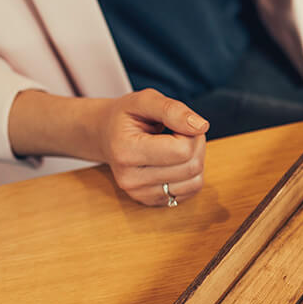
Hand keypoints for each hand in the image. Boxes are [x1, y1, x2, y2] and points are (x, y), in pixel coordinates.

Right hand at [9, 88, 209, 205]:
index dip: (192, 133)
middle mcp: (130, 180)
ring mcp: (138, 195)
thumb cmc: (125, 115)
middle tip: (179, 131)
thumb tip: (202, 126)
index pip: (183, 151)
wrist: (100, 135)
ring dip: (195, 161)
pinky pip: (188, 193)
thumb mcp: (145, 100)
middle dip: (196, 145)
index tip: (180, 122)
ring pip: (194, 182)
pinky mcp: (147, 203)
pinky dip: (189, 175)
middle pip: (193, 167)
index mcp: (127, 152)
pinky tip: (172, 161)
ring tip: (173, 144)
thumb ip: (173, 110)